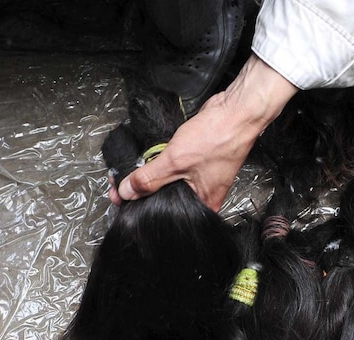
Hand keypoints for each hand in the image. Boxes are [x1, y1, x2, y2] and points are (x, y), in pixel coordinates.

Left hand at [113, 54, 297, 210]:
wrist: (236, 111)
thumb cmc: (218, 138)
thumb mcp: (175, 161)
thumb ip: (149, 178)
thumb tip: (126, 192)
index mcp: (202, 205)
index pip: (162, 214)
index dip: (138, 205)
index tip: (118, 197)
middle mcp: (201, 196)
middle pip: (162, 199)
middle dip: (138, 191)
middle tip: (117, 183)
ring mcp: (199, 179)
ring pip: (165, 183)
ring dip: (146, 176)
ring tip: (127, 172)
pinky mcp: (196, 163)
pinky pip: (172, 169)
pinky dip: (158, 165)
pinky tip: (147, 161)